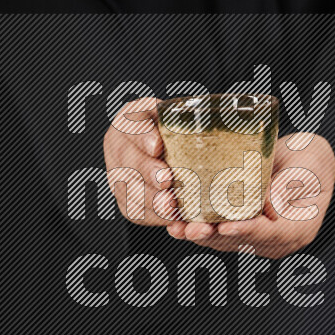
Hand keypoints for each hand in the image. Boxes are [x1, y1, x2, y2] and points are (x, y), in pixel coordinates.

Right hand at [103, 97, 175, 225]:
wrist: (166, 148)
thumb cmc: (176, 129)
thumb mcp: (180, 115)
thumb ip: (187, 119)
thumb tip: (215, 125)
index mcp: (129, 121)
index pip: (132, 124)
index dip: (142, 136)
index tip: (157, 146)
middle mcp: (118, 148)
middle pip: (128, 161)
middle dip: (147, 172)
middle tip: (166, 180)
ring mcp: (118, 175)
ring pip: (129, 189)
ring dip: (150, 200)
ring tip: (171, 207)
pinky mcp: (126, 199)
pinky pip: (135, 211)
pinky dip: (154, 217)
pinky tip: (171, 219)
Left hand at [166, 134, 334, 258]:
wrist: (303, 160)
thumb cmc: (310, 160)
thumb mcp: (308, 166)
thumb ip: (290, 185)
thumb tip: (270, 204)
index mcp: (300, 228)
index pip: (273, 234)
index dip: (248, 231)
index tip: (225, 226)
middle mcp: (278, 240)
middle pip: (243, 243)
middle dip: (214, 236)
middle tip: (191, 229)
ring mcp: (259, 239)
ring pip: (226, 241)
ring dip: (201, 234)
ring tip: (177, 226)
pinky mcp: (242, 230)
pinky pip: (219, 233)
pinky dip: (199, 226)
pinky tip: (177, 221)